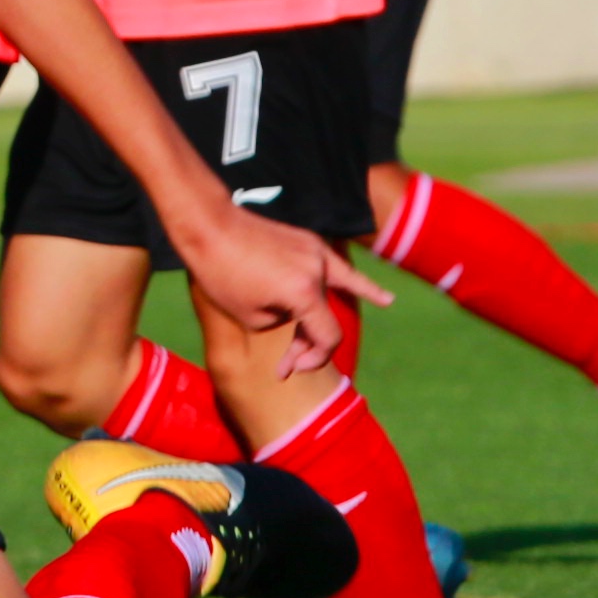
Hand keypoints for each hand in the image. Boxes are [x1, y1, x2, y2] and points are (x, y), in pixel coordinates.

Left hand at [178, 203, 386, 376]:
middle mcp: (318, 269)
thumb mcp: (252, 318)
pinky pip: (337, 269)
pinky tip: (385, 298)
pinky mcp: (308, 243)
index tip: (288, 370)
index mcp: (304, 292)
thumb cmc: (223, 275)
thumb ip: (286, 325)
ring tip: (386, 302)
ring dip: (323, 319)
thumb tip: (301, 323)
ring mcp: (316, 253)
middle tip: (285, 365)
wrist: (211, 227)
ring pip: (334, 292)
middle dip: (307, 345)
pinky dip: (359, 283)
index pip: (327, 338)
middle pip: (325, 319)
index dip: (313, 360)